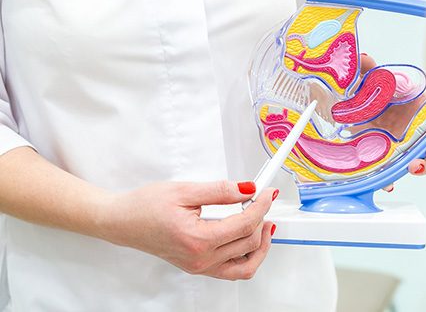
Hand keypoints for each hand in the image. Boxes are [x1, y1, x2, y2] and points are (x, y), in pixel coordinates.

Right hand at [98, 181, 276, 279]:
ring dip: (261, 245)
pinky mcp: (199, 267)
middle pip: (248, 243)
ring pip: (246, 265)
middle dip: (262, 220)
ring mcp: (200, 267)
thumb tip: (247, 189)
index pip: (244, 225)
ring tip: (264, 224)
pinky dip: (247, 258)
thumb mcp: (184, 190)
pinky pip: (233, 271)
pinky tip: (249, 240)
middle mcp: (200, 259)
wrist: (122, 222)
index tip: (268, 193)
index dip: (261, 206)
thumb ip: (220, 191)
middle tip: (263, 201)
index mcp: (197, 239)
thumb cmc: (145, 206)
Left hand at [353, 54, 425, 190]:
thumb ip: (370, 70)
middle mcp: (421, 130)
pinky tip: (388, 184)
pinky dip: (393, 179)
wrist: (358, 110)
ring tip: (413, 167)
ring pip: (425, 161)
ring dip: (423, 166)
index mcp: (425, 109)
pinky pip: (396, 173)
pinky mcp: (391, 159)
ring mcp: (408, 146)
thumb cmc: (374, 95)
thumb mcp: (372, 81)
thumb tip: (364, 57)